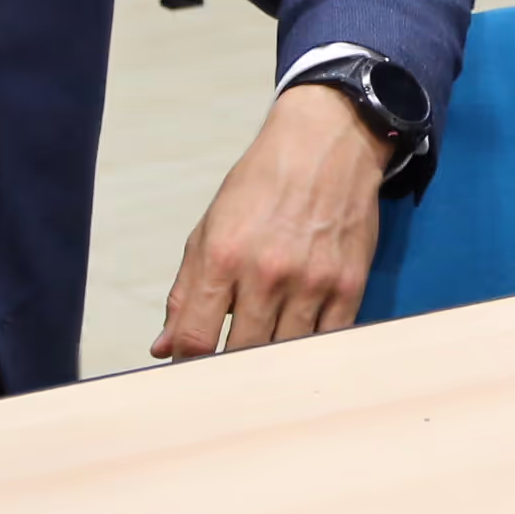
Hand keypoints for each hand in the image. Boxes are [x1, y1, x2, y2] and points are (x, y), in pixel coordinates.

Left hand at [153, 84, 387, 358]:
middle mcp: (267, 273)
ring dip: (271, 363)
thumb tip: (165, 347)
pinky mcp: (349, 284)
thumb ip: (186, 291)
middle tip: (227, 370)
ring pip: (285, 354)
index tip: (190, 370)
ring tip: (263, 360)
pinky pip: (326, 340)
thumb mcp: (209, 228)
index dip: (188, 364)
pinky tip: (298, 345)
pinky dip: (310, 350)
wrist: (327, 143)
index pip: (195, 339)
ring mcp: (312, 281)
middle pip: (241, 354)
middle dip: (229, 368)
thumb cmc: (262, 184)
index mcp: (223, 257)